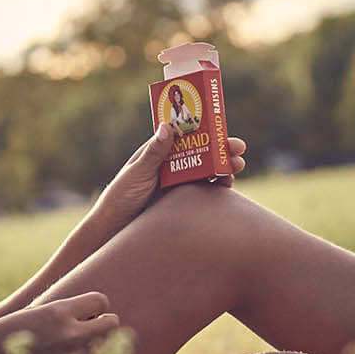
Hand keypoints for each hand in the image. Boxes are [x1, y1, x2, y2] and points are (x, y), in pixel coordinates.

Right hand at [0, 292, 120, 353]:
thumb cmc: (6, 335)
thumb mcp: (35, 314)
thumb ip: (64, 313)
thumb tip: (93, 312)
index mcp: (59, 312)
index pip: (101, 301)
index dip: (97, 305)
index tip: (89, 311)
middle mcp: (69, 335)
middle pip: (111, 324)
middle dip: (104, 323)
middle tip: (91, 327)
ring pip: (101, 348)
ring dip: (92, 346)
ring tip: (70, 348)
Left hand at [94, 128, 250, 230]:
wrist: (116, 227)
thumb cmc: (120, 195)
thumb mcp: (137, 172)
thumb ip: (154, 153)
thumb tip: (167, 126)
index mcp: (159, 152)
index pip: (186, 136)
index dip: (205, 130)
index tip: (221, 127)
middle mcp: (172, 165)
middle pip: (201, 153)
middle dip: (221, 149)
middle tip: (238, 149)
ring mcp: (179, 183)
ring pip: (206, 171)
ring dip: (223, 167)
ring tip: (237, 167)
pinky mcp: (183, 201)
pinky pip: (204, 192)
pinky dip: (218, 188)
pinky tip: (227, 185)